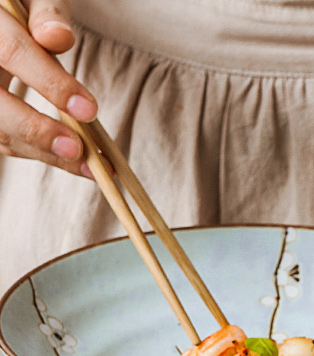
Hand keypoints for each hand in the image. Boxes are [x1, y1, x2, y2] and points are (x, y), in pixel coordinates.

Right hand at [0, 0, 96, 175]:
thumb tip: (58, 38)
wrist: (1, 16)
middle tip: (79, 148)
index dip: (50, 82)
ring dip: (43, 153)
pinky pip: (2, 139)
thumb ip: (48, 10)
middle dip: (37, 130)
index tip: (89, 110)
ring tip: (90, 166)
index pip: (11, 50)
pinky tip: (74, 161)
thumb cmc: (21, 4)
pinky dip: (38, 153)